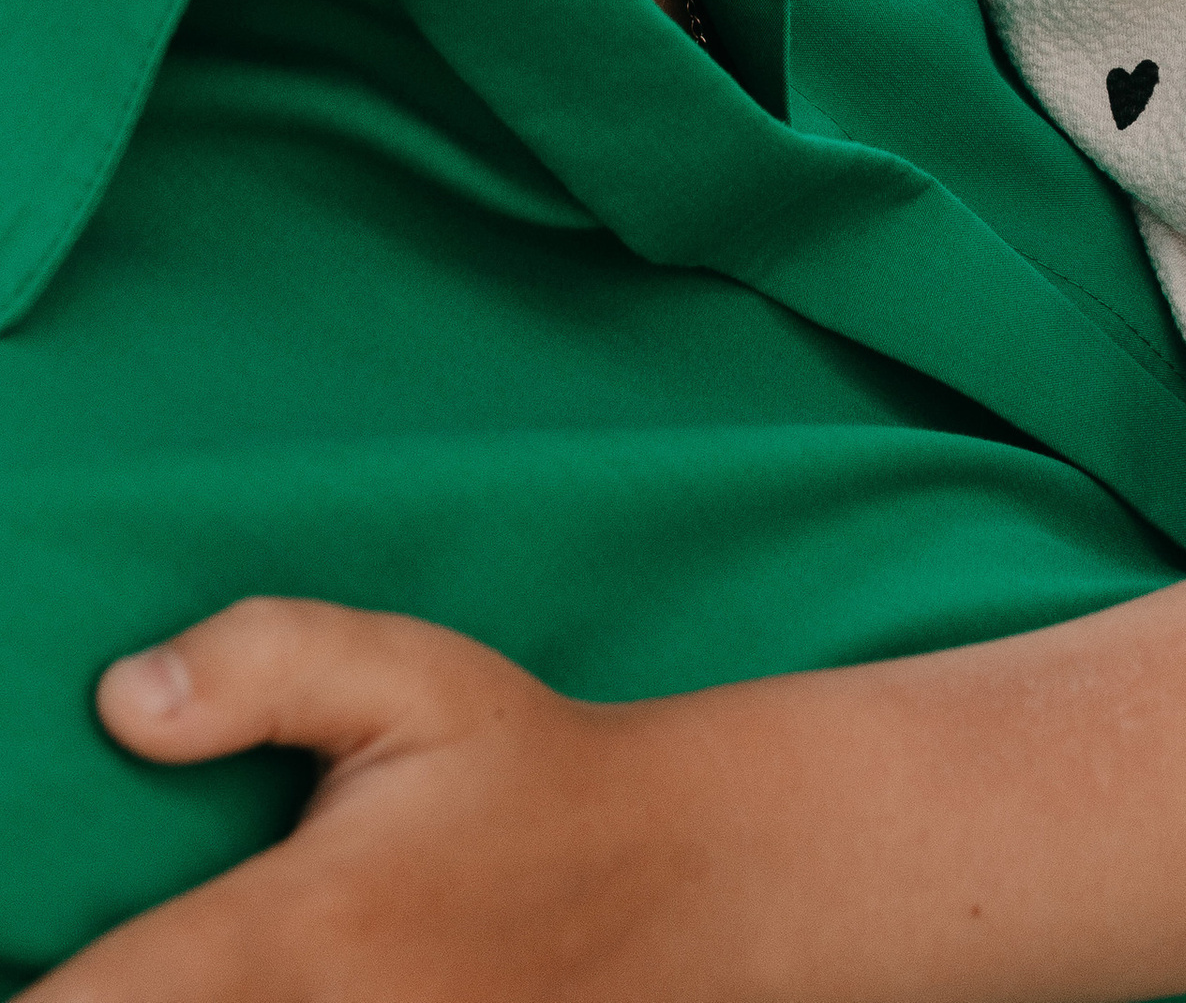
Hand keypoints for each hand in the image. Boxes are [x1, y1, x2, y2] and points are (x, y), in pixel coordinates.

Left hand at [26, 607, 694, 1000]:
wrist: (672, 886)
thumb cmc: (525, 773)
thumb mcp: (412, 676)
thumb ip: (265, 662)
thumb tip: (118, 700)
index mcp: (294, 935)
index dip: (19, 999)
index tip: (3, 953)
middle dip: (92, 990)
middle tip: (90, 940)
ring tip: (169, 957)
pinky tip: (241, 985)